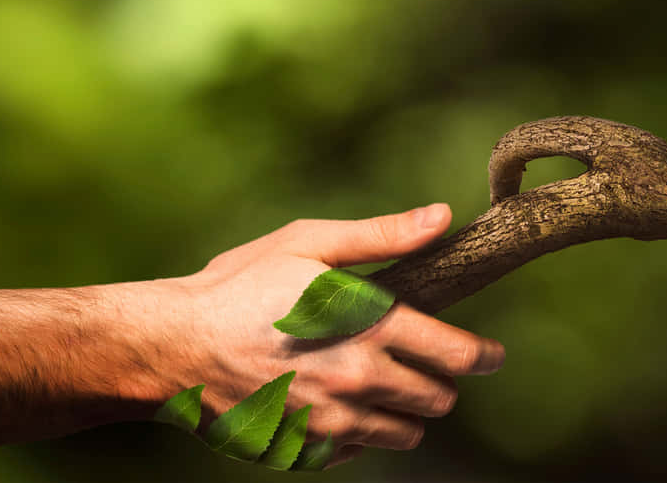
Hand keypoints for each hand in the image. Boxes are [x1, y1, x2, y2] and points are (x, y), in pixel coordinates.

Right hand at [139, 203, 505, 466]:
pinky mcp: (306, 449)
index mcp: (371, 326)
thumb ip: (381, 236)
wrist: (174, 346)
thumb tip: (441, 217)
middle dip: (440, 382)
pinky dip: (357, 431)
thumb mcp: (308, 245)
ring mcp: (333, 421)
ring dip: (403, 412)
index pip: (458, 355)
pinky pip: (357, 450)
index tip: (492, 356)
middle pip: (438, 399)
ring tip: (376, 384)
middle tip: (420, 364)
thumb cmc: (239, 286)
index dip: (486, 356)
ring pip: (404, 432)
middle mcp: (360, 380)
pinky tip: (330, 402)